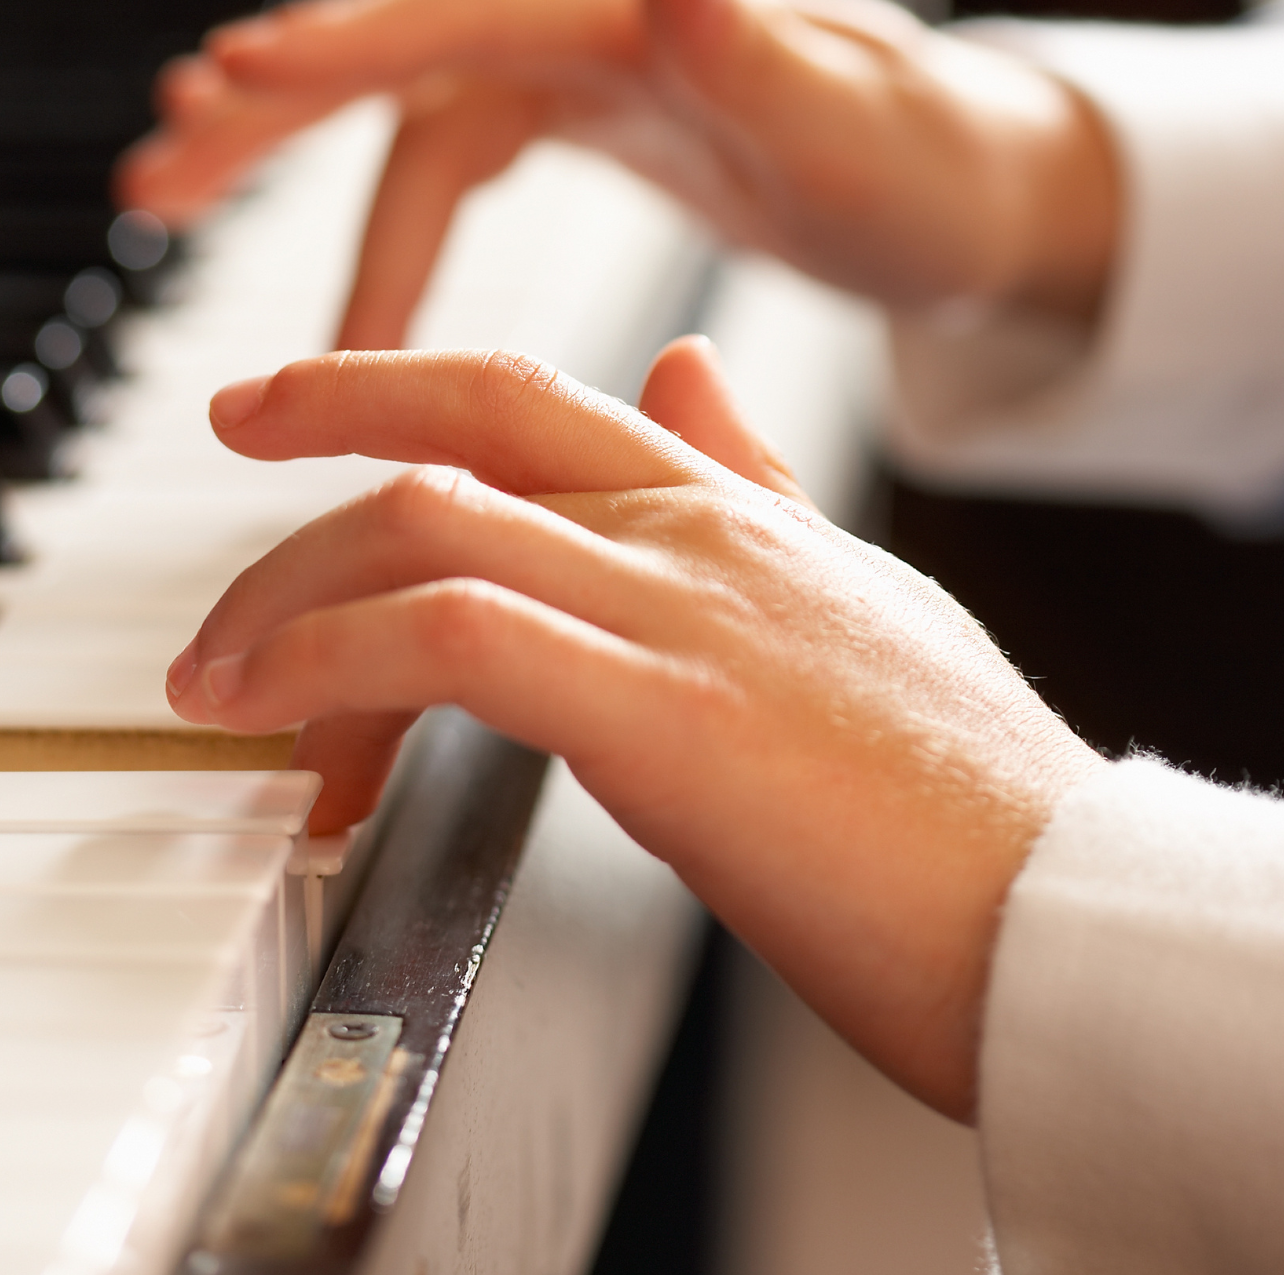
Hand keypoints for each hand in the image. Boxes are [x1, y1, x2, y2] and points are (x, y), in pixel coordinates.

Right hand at [119, 0, 1119, 346]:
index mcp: (645, 23)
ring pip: (414, 122)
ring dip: (306, 181)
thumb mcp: (861, 126)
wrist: (971, 204)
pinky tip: (361, 307)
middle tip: (155, 177)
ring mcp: (592, 81)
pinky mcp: (597, 132)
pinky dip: (393, 236)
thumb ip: (763, 53)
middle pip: (402, 57)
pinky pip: (460, 175)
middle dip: (275, 113)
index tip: (216, 92)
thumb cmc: (933, 172)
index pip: (460, 21)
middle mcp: (602, 33)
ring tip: (190, 226)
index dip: (337, 56)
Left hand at [165, 337, 1103, 1119]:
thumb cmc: (963, 793)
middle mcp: (698, 533)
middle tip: (233, 449)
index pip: (537, 400)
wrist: (1063, 904)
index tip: (309, 404)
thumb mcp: (852, 598)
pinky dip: (333, 660)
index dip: (400, 385)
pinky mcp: (660, 710)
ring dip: (291, 592)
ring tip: (219, 672)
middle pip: (467, 420)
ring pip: (431, 521)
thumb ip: (755, 486)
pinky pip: (449, 634)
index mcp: (735, 513)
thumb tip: (690, 378)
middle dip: (321, 416)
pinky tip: (278, 711)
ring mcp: (680, 608)